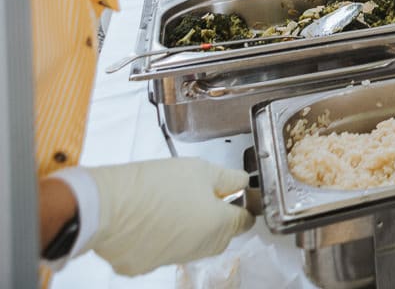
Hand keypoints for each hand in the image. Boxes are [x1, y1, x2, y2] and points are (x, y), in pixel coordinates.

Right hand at [85, 158, 253, 275]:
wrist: (106, 205)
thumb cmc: (154, 185)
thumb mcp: (201, 170)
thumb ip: (229, 179)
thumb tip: (242, 183)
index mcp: (220, 226)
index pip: (245, 221)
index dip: (242, 204)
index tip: (233, 194)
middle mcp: (200, 249)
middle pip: (220, 235)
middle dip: (215, 217)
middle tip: (198, 194)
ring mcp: (172, 260)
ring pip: (192, 245)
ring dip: (189, 228)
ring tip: (170, 203)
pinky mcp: (144, 266)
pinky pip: (160, 252)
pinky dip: (159, 239)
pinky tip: (148, 220)